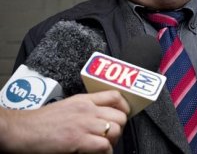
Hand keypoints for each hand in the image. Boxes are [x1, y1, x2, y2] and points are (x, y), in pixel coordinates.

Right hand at [1, 90, 129, 152]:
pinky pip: (104, 146)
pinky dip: (105, 151)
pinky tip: (98, 152)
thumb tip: (102, 116)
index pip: (115, 96)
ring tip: (104, 145)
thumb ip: (86, 108)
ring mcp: (83, 124)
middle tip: (112, 135)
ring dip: (113, 141)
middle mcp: (87, 110)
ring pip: (115, 130)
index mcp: (84, 100)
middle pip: (120, 116)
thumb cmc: (42, 121)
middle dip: (120, 127)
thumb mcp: (69, 105)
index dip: (125, 106)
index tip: (124, 115)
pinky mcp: (77, 139)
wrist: (24, 129)